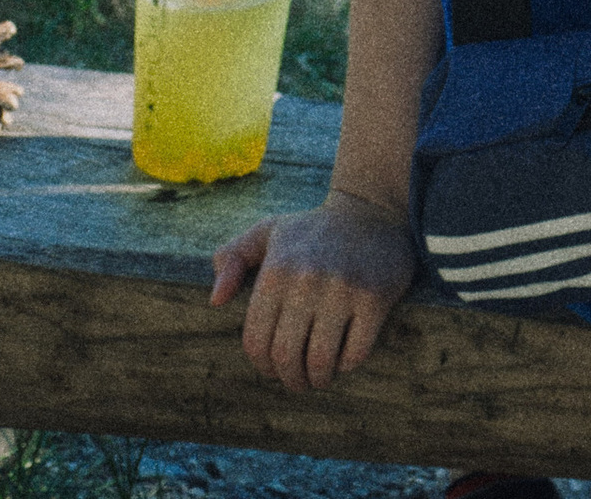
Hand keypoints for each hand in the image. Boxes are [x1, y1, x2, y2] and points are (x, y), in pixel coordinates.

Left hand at [211, 191, 416, 389]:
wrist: (372, 210)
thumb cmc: (311, 230)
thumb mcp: (267, 232)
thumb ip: (232, 258)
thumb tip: (216, 301)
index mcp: (277, 269)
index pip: (256, 342)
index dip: (262, 365)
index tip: (274, 368)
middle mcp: (306, 280)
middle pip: (286, 357)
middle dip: (290, 379)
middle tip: (298, 380)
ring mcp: (342, 289)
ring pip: (319, 361)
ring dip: (317, 378)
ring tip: (320, 376)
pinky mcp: (374, 298)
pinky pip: (354, 353)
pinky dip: (346, 365)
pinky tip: (344, 357)